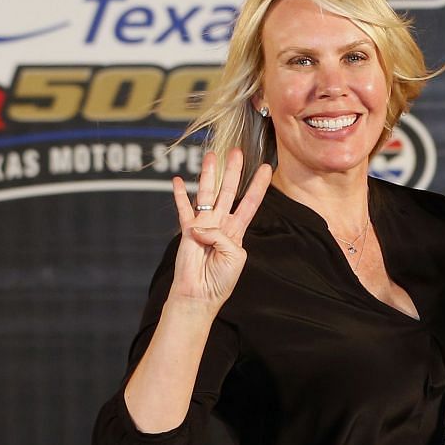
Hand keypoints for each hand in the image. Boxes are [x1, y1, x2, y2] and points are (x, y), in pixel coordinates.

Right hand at [168, 150, 271, 311]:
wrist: (200, 293)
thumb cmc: (221, 278)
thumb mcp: (235, 256)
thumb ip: (223, 236)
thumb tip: (201, 225)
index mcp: (238, 230)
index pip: (250, 202)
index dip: (258, 186)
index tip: (267, 168)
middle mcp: (221, 223)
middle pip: (229, 191)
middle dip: (234, 171)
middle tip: (237, 151)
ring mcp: (204, 224)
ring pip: (207, 193)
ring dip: (208, 175)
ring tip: (211, 155)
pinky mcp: (187, 230)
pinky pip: (183, 209)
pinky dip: (179, 195)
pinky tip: (177, 181)